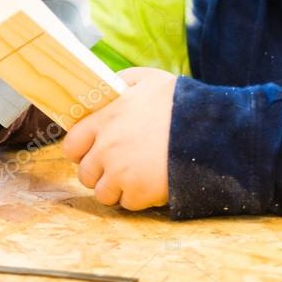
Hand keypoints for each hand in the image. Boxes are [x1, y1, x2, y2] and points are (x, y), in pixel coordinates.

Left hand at [61, 67, 176, 210]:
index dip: (81, 150)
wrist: (209, 129)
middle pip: (85, 174)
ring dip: (116, 188)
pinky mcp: (139, 192)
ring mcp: (121, 173)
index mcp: (106, 121)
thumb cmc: (179, 102)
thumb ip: (123, 81)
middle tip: (118, 166)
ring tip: (135, 177)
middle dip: (99, 172)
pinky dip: (138, 197)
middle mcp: (107, 149)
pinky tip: (152, 183)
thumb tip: (108, 86)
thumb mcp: (149, 79)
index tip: (93, 151)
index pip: (71, 145)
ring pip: (103, 193)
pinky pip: (127, 203)